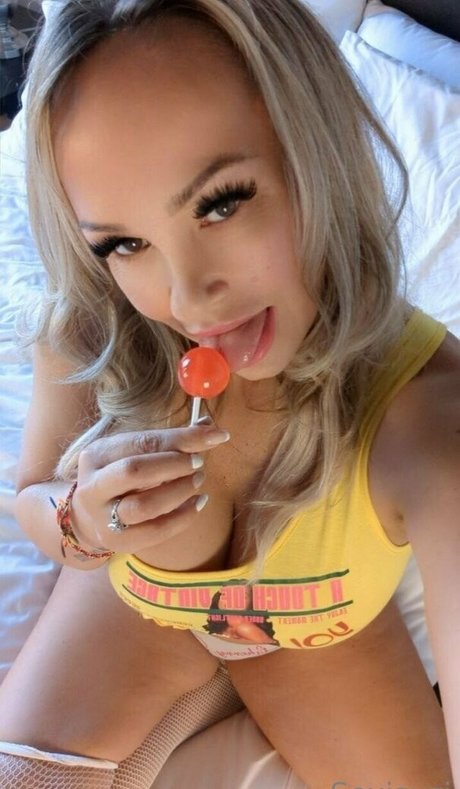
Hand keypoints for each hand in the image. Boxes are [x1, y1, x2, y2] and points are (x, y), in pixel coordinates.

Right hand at [68, 424, 229, 553]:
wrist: (91, 516)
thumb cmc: (121, 476)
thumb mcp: (135, 452)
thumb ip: (170, 439)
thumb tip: (210, 425)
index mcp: (97, 454)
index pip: (142, 442)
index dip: (182, 438)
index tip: (216, 435)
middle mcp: (93, 486)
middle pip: (134, 471)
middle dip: (174, 465)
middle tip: (199, 462)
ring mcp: (103, 518)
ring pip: (143, 506)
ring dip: (179, 491)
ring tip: (198, 480)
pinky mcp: (119, 542)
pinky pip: (156, 531)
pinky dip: (183, 517)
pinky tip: (199, 502)